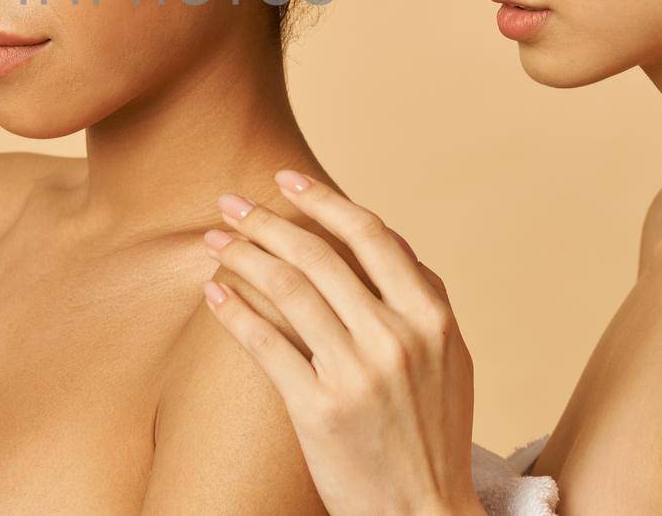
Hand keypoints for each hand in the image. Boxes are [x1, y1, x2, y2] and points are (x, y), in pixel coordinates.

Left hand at [200, 170, 482, 515]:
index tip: (286, 178)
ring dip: (244, 255)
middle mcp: (398, 338)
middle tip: (230, 202)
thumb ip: (418, 299)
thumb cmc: (432, 434)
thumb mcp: (448, 359)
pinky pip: (266, 344)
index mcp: (433, 317)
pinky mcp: (320, 411)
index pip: (371, 235)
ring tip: (214, 240)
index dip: (323, 200)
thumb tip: (380, 239)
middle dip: (267, 220)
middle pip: (319, 255)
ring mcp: (359, 374)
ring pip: (288, 289)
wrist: (426, 514)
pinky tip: (213, 292)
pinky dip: (234, 310)